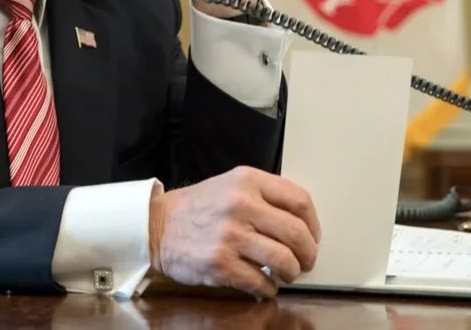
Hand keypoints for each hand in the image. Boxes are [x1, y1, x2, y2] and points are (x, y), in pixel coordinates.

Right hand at [147, 166, 320, 298]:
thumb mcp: (230, 185)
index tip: (312, 236)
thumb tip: (301, 223)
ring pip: (284, 261)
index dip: (313, 224)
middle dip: (308, 254)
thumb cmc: (196, 209)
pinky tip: (262, 283)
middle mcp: (240, 205)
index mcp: (247, 181)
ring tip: (284, 274)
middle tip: (305, 261)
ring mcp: (230, 235)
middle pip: (297, 234)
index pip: (300, 201)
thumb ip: (264, 195)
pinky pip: (261, 282)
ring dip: (291, 273)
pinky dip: (268, 288)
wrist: (156, 226)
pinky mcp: (220, 263)